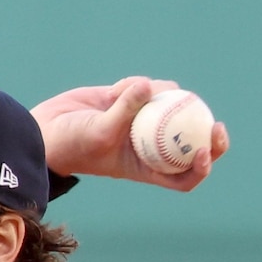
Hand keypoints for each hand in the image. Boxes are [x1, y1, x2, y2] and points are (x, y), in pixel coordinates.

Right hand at [31, 76, 228, 191]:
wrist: (46, 129)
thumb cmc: (70, 144)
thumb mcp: (99, 133)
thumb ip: (125, 110)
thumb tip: (149, 85)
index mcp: (145, 167)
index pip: (182, 176)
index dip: (201, 167)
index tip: (204, 151)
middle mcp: (148, 146)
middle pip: (189, 142)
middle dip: (207, 135)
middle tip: (216, 123)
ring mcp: (141, 122)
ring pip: (170, 107)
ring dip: (161, 96)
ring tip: (134, 91)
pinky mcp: (130, 101)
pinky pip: (146, 87)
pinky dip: (137, 84)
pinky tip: (117, 88)